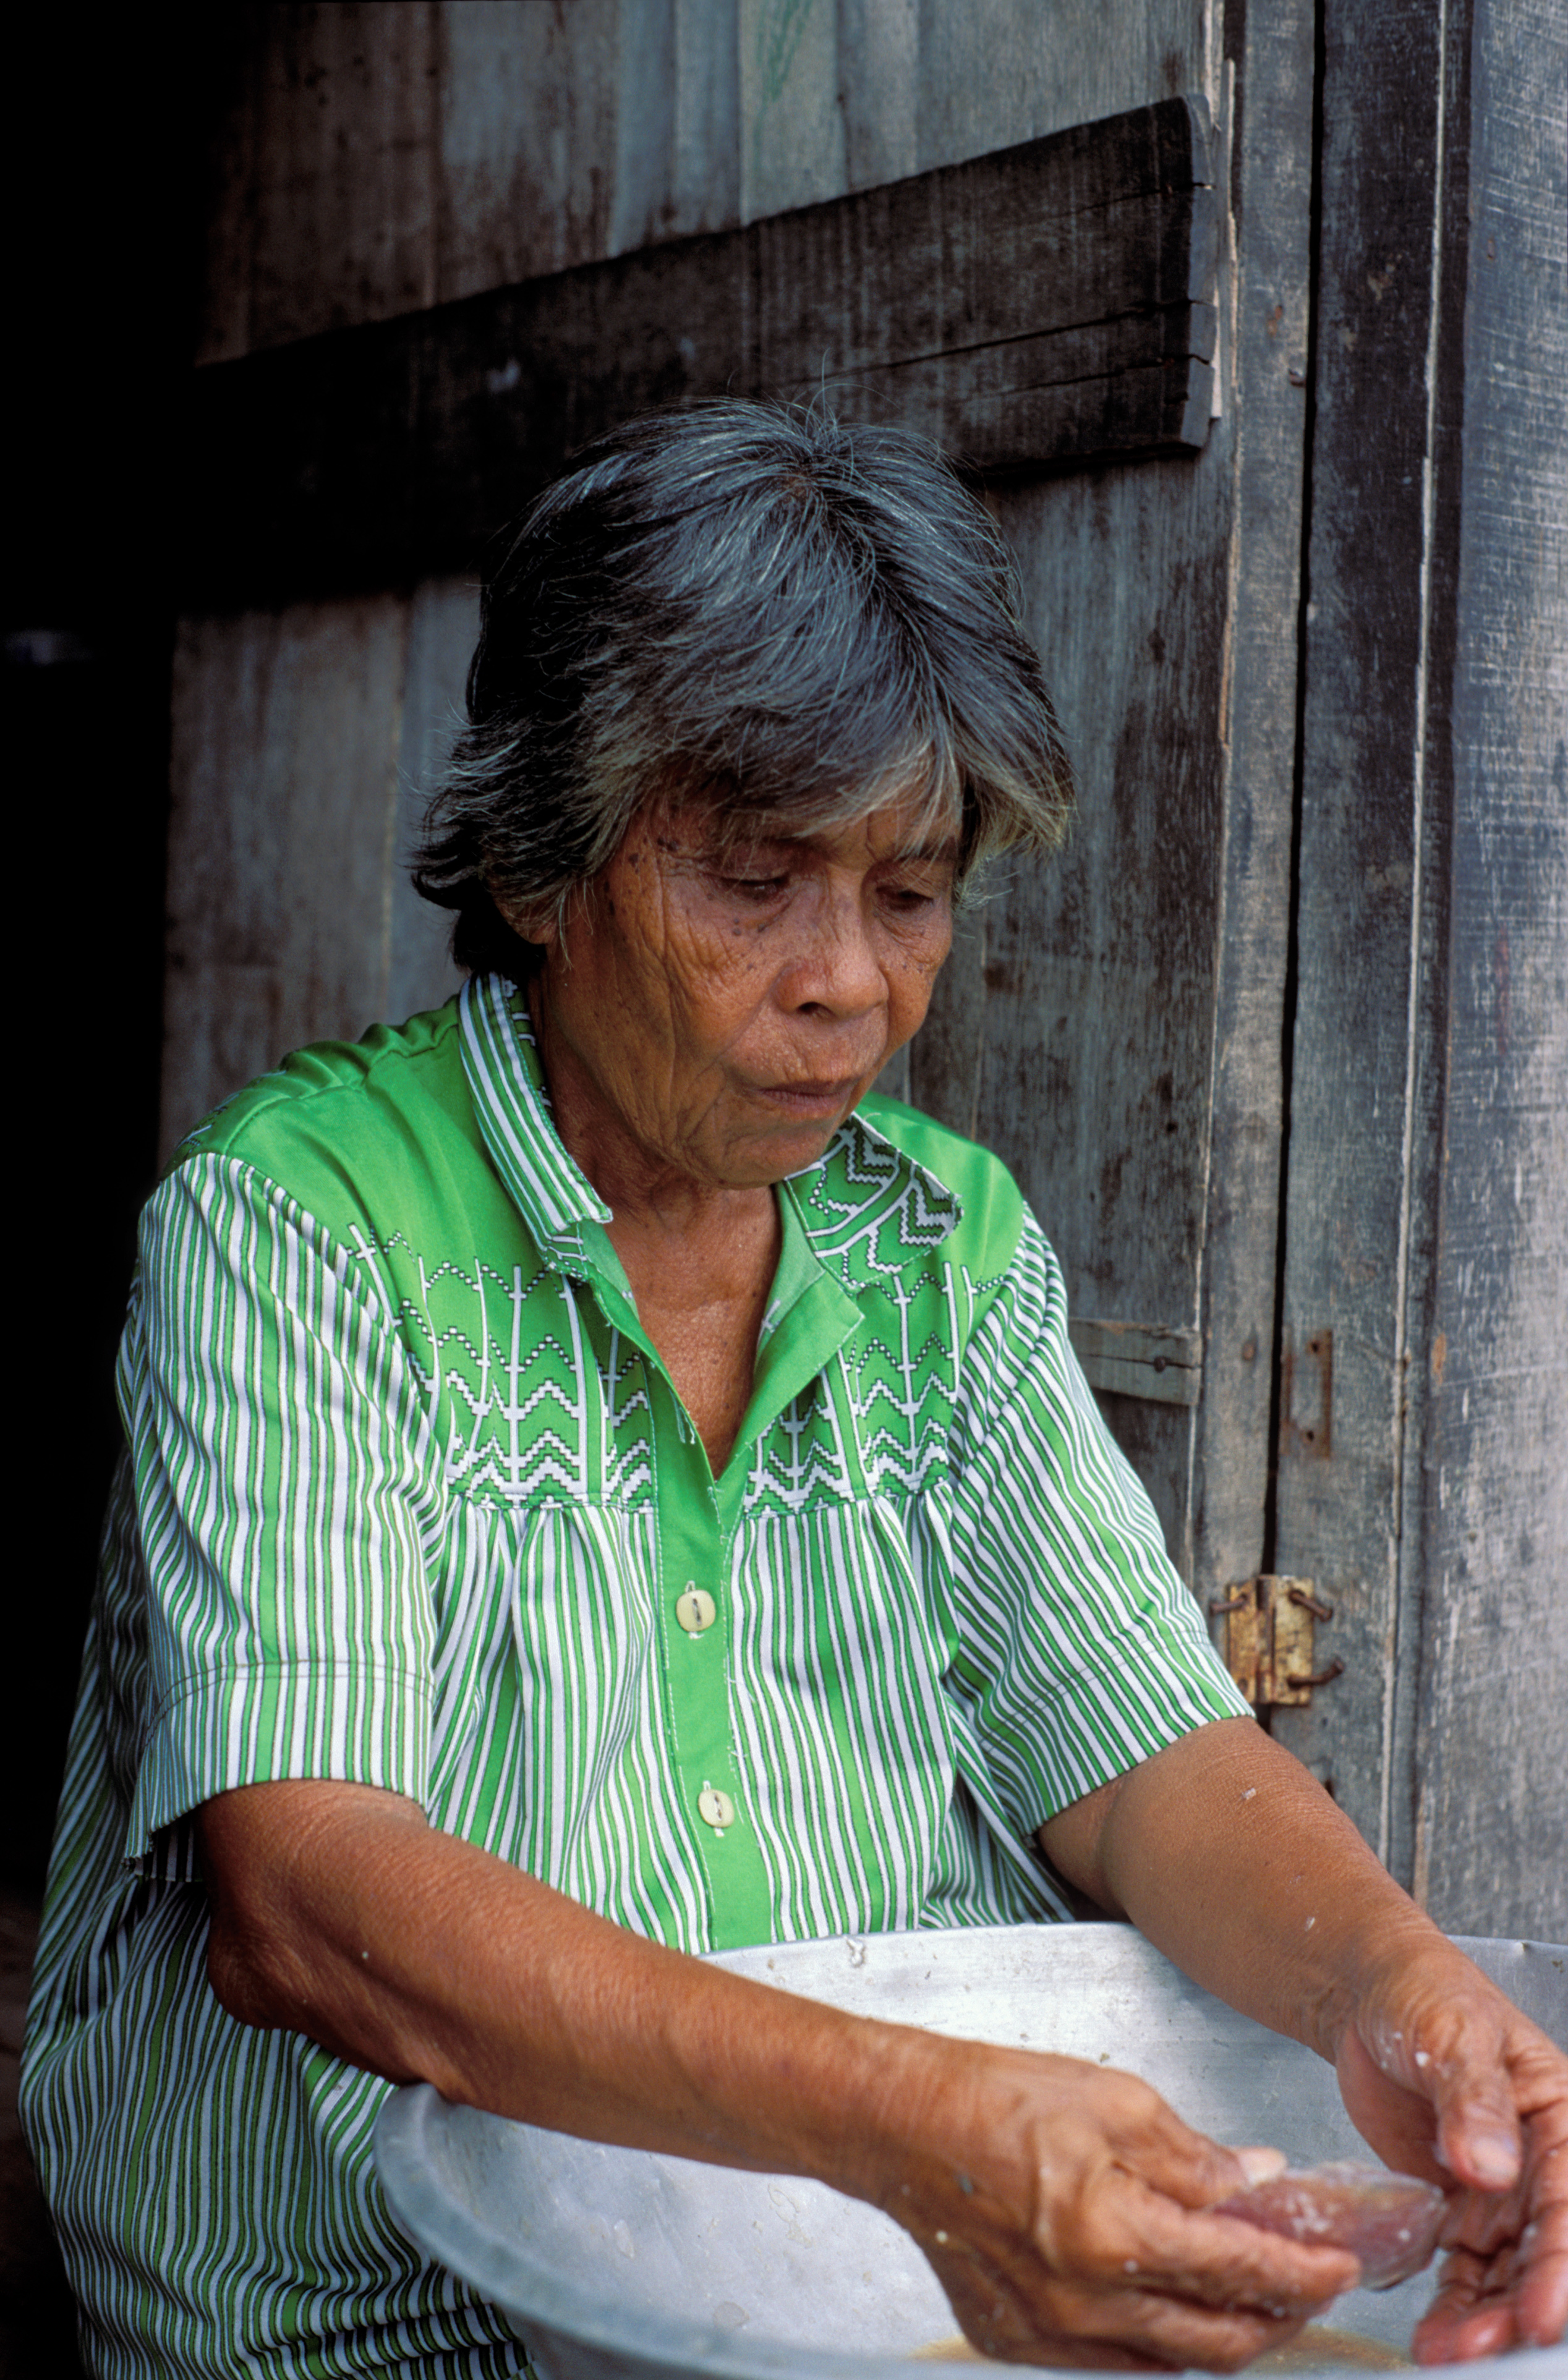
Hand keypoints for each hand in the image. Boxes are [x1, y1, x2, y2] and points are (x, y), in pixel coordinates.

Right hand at [867, 2041, 1358, 2369]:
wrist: (901, 2127)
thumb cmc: (997, 2098)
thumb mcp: (1115, 2099)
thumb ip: (1194, 2155)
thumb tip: (1257, 2184)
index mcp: (1113, 2236)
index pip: (1240, 2274)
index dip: (1304, 2274)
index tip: (1342, 2268)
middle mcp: (1084, 2305)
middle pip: (1216, 2342)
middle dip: (1277, 2321)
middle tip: (1306, 2287)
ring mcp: (1048, 2334)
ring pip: (1168, 2364)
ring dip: (1221, 2338)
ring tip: (1250, 2299)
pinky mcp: (1017, 2342)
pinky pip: (1111, 2362)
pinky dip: (1155, 2342)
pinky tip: (1169, 2305)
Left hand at [1334, 1950, 1567, 2362]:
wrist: (1362, 1991)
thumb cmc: (1420, 1989)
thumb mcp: (1450, 2029)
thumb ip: (1472, 2098)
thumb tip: (1491, 2165)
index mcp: (1559, 2117)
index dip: (1562, 2263)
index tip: (1540, 2313)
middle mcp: (1538, 2165)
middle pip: (1544, 2252)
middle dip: (1519, 2308)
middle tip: (1480, 2348)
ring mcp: (1499, 2192)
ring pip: (1505, 2274)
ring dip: (1484, 2319)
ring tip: (1446, 2352)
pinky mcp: (1456, 2208)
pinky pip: (1463, 2271)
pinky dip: (1452, 2305)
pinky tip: (1431, 2334)